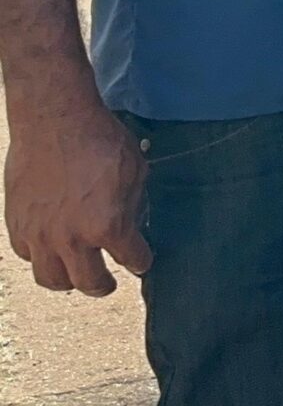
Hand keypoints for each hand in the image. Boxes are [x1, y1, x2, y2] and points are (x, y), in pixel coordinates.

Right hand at [5, 91, 150, 294]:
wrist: (54, 121)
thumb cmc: (100, 140)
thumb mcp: (135, 172)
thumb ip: (133, 205)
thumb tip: (130, 224)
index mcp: (108, 225)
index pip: (131, 259)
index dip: (140, 262)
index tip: (141, 263)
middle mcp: (72, 238)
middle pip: (89, 283)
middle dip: (104, 286)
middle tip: (108, 284)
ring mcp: (41, 235)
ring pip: (52, 279)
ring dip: (68, 281)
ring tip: (76, 277)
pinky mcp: (16, 225)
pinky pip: (28, 255)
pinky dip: (41, 258)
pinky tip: (50, 251)